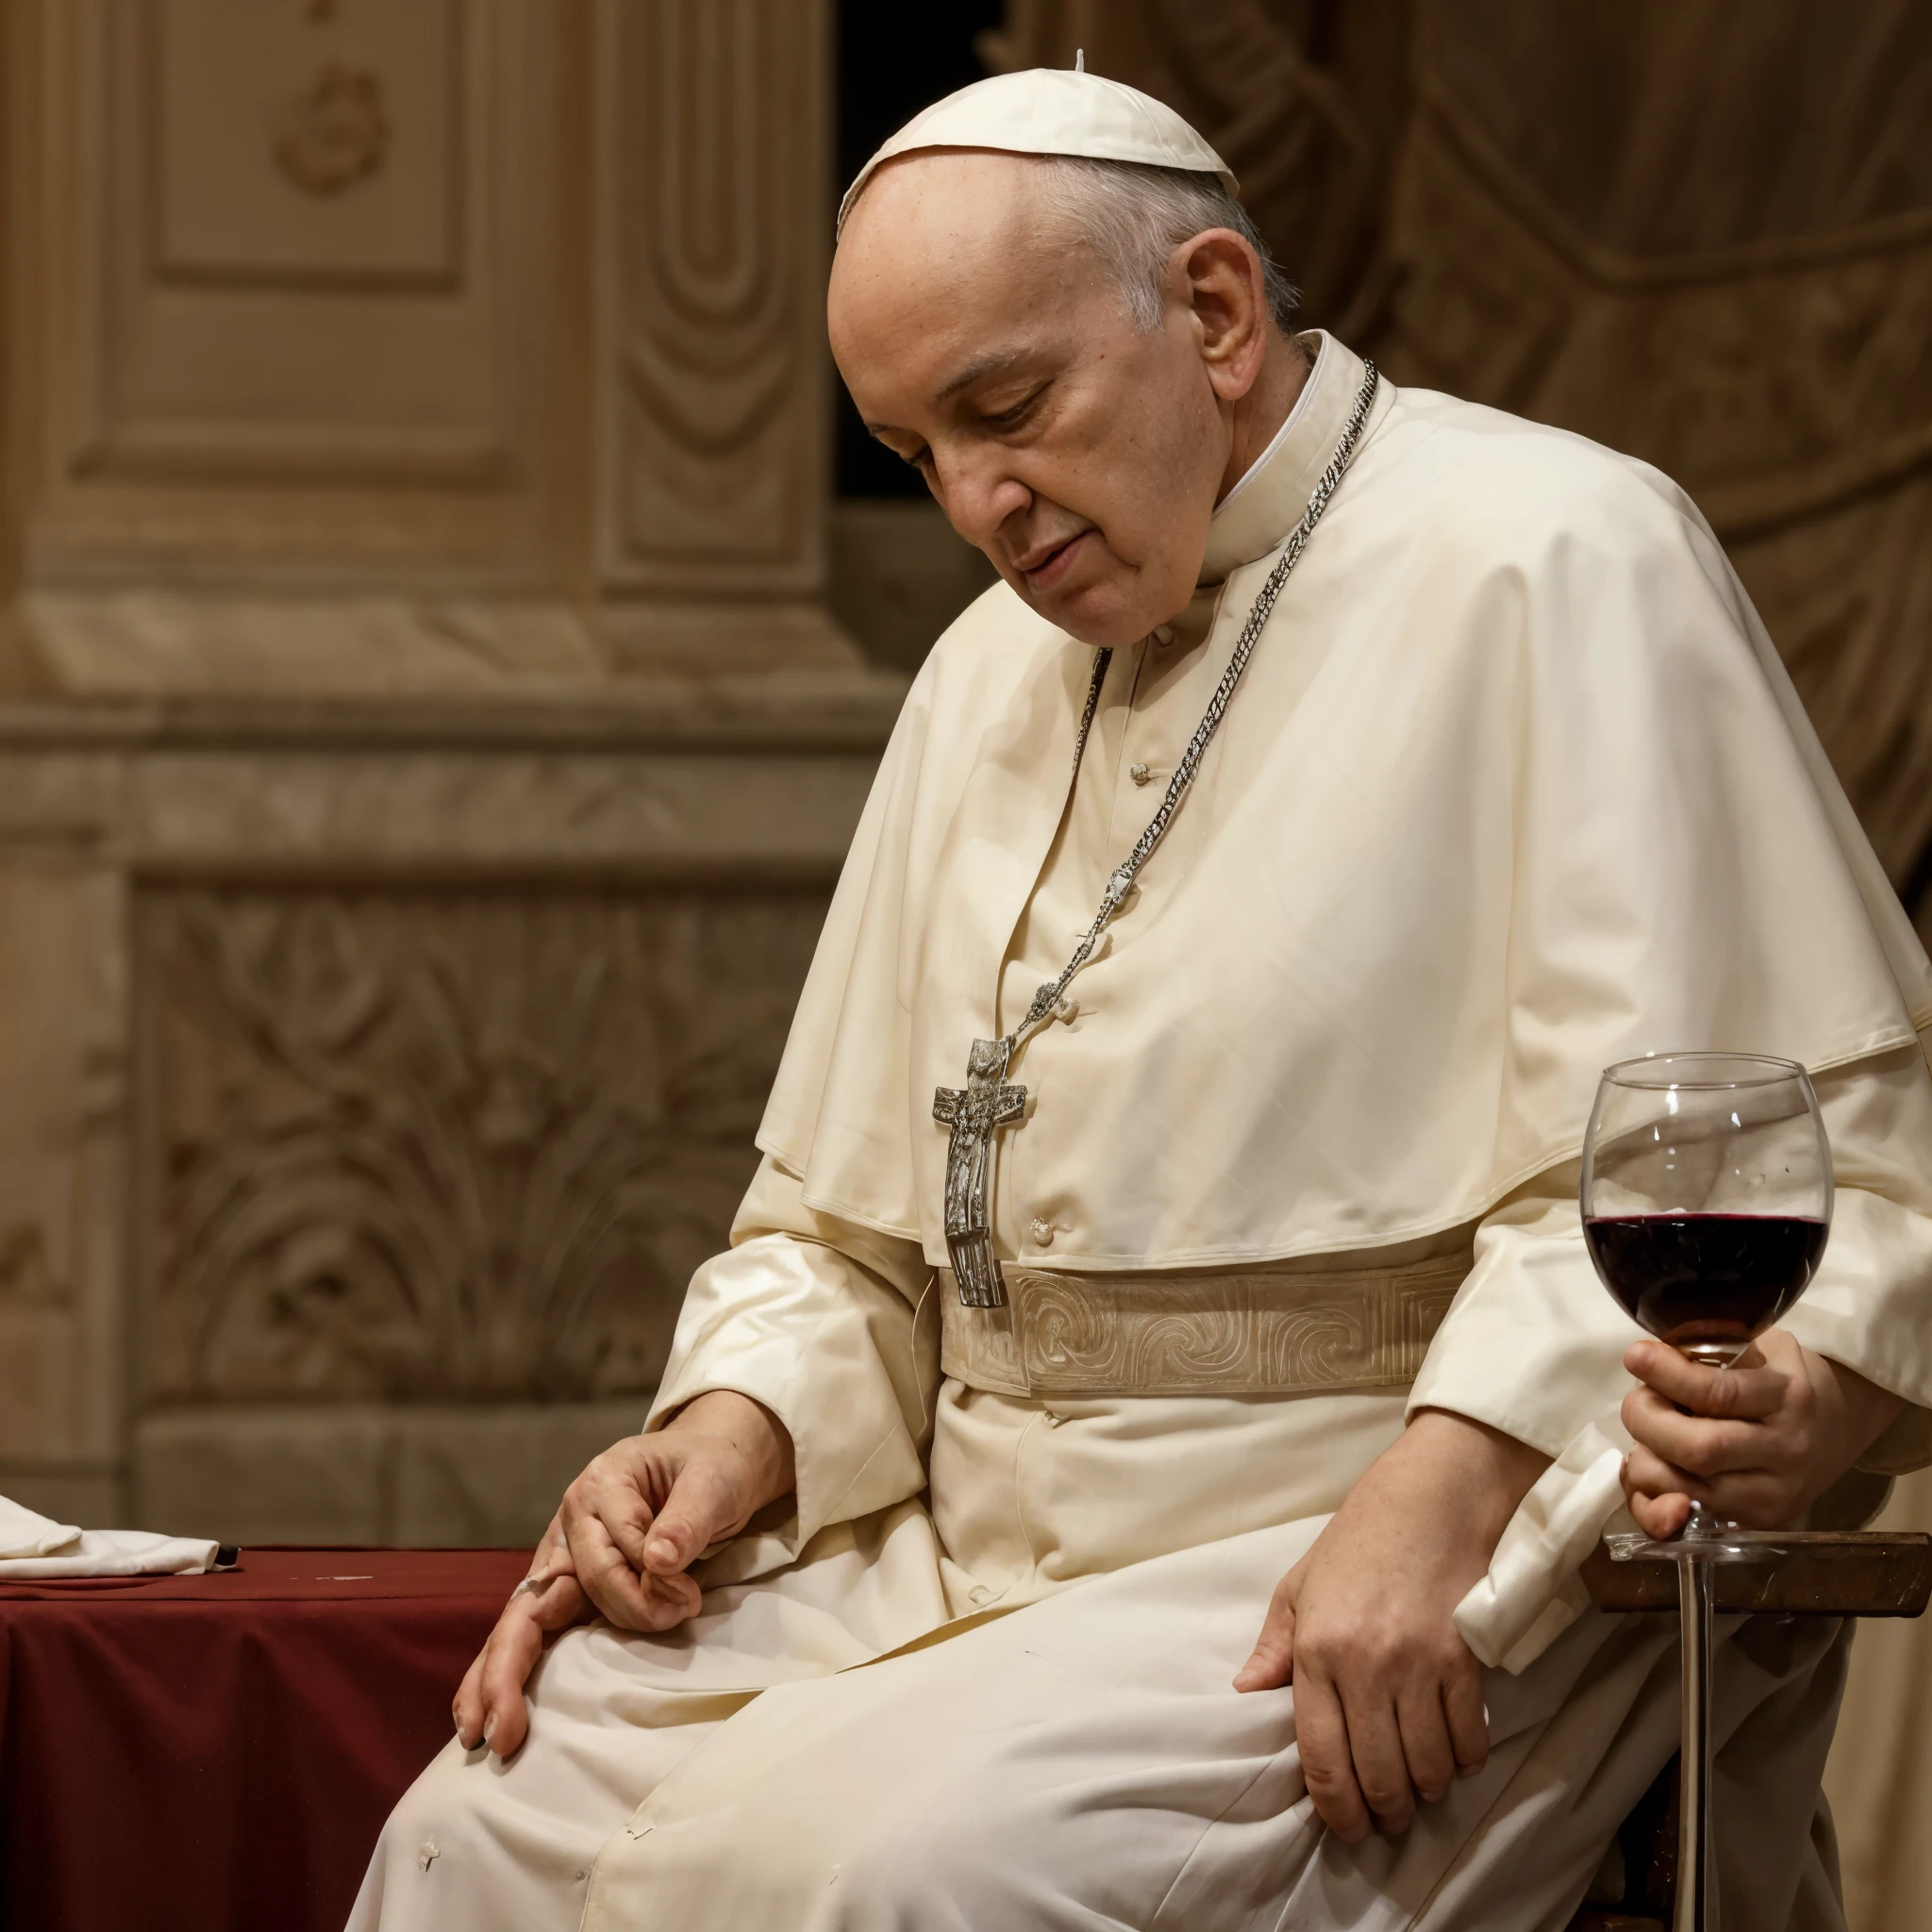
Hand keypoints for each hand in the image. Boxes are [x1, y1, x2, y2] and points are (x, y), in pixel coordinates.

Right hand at [453, 1390, 794, 1757]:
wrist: (717, 1466)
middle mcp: (572, 1525)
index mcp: (601, 1486)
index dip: (650, 1587)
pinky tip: (486, 1713)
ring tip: (480, 1736)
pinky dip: (508, 1671)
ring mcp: (567, 1560)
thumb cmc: (714, 1471)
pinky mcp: (573, 1589)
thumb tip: (659, 1561)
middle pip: (538, 1598)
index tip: (690, 1599)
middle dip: (515, 1664)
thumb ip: (688, 1519)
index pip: (611, 1556)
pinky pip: (536, 1631)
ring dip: (497, 1678)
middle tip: (507, 1728)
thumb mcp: (714, 1483)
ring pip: (521, 1622)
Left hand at [1235, 1411, 1546, 1842]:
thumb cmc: (1359, 1541)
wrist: (1430, 1499)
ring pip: (1426, 1766)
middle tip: (1386, 1818)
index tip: (1346, 1826)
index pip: (1321, 1756)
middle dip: (1383, 1812)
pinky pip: (1468, 1738)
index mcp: (1316, 1649)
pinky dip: (1463, 1761)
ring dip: (1424, 1790)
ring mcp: (1419, 1665)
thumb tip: (1246, 1693)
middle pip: (1377, 1774)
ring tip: (1419, 1789)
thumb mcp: (1300, 1585)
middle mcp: (1365, 1664)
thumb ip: (1275, 1647)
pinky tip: (1454, 1758)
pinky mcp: (1466, 1661)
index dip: (1336, 1808)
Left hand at [1620, 1329, 1903, 1537]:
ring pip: (1690, 1489)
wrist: (1839, 1424)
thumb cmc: (1783, 1375)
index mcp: (1788, 1397)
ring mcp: (1775, 1495)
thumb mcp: (1760, 1344)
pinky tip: (1642, 1477)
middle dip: (1647, 1422)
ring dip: (1645, 1462)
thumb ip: (1709, 1345)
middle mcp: (1786, 1450)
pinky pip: (1691, 1522)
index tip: (1635, 1356)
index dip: (1666, 1375)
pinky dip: (1652, 1503)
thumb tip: (1648, 1356)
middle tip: (1637, 1403)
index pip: (1718, 1393)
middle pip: (1699, 1449)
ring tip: (1645, 1439)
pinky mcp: (1761, 1523)